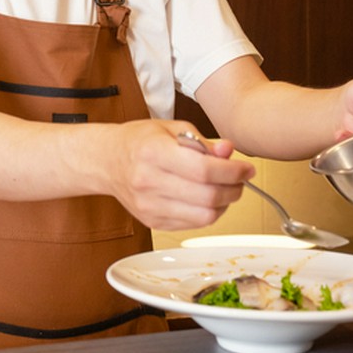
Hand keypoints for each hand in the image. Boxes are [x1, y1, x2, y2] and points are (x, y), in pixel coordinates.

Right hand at [104, 119, 254, 230]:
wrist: (106, 161)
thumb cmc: (138, 140)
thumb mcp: (171, 128)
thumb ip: (202, 141)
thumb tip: (229, 152)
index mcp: (153, 152)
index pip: (204, 170)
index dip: (233, 171)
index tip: (246, 168)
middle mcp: (148, 181)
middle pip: (207, 196)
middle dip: (234, 189)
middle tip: (240, 179)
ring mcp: (149, 206)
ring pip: (204, 215)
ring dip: (224, 204)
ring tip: (225, 189)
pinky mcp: (152, 221)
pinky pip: (193, 224)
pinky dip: (208, 213)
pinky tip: (208, 199)